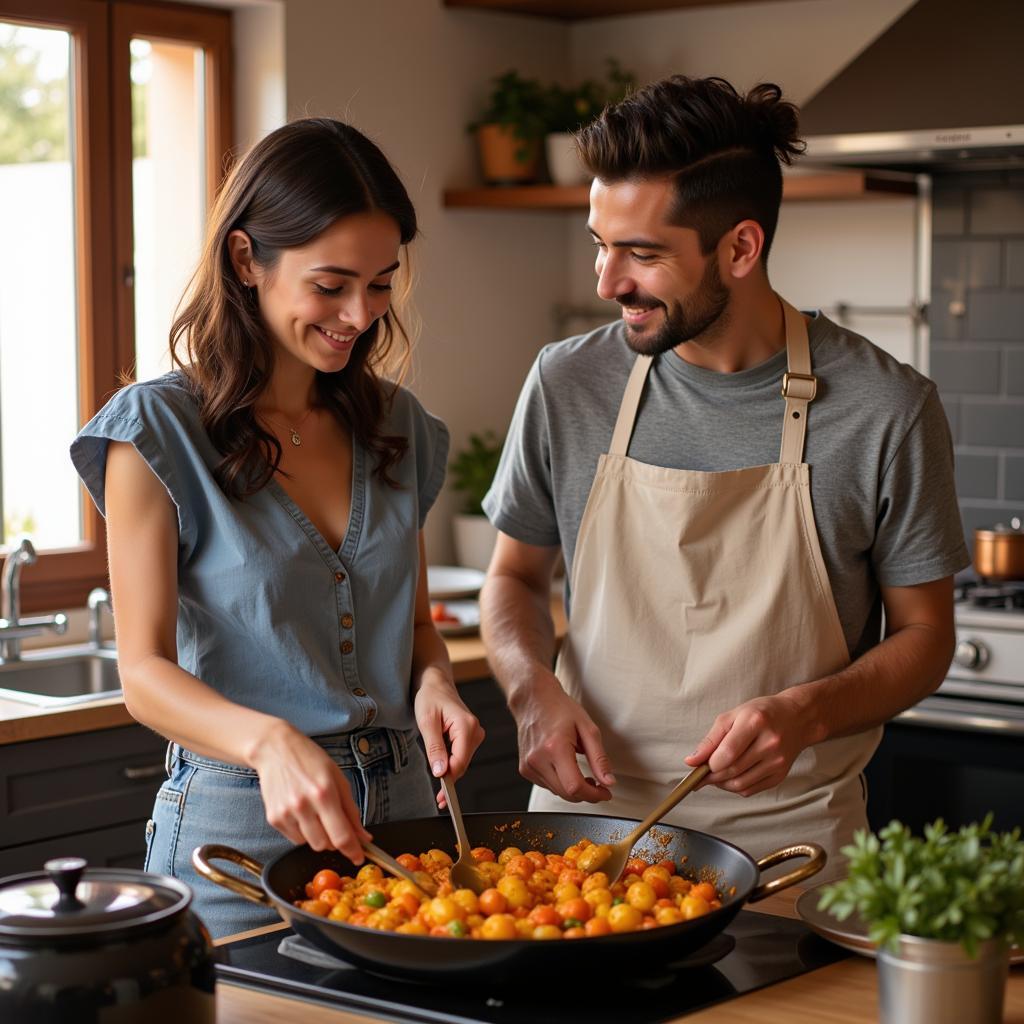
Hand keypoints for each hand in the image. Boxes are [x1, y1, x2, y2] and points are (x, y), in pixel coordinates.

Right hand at [250, 720, 371, 863]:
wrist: (276, 749)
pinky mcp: (273, 818)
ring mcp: (286, 813)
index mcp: (324, 793)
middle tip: (335, 823)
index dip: (353, 851)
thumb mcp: (338, 778)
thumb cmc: (310, 760)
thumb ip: (351, 810)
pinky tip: (301, 811)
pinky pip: (294, 839)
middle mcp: (303, 805)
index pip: (341, 835)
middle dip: (334, 840)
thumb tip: (363, 837)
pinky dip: (303, 832)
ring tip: (315, 812)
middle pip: (325, 845)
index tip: (359, 857)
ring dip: (318, 836)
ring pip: (309, 844)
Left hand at [413, 671, 484, 809]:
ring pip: (462, 762)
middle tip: (438, 799)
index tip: (442, 798)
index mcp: (466, 726)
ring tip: (437, 780)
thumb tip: (440, 772)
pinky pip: (461, 756)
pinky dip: (451, 765)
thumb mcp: (426, 722)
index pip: (461, 761)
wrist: (435, 684)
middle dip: (449, 780)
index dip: (450, 780)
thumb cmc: (430, 698)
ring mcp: (475, 734)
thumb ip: (434, 748)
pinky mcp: (470, 737)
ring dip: (449, 772)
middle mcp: (475, 731)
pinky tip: (442, 768)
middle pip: (463, 764)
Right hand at [513, 674, 614, 802]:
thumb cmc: (559, 709)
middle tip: (597, 784)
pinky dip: (560, 782)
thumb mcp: (588, 729)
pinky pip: (547, 786)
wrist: (533, 699)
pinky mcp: (525, 769)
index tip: (605, 793)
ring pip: (557, 792)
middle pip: (566, 794)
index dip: (594, 795)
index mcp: (555, 748)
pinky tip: (564, 767)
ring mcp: (528, 765)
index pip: (575, 787)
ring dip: (573, 788)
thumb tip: (609, 782)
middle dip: (586, 794)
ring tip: (580, 771)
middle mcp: (538, 759)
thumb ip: (599, 758)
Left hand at [684, 692, 812, 796]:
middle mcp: (769, 743)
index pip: (727, 753)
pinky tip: (731, 777)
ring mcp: (777, 761)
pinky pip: (751, 790)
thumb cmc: (760, 713)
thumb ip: (710, 739)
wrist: (796, 718)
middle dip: (711, 776)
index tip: (699, 765)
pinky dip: (735, 787)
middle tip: (702, 773)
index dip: (709, 764)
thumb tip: (691, 761)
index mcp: (755, 722)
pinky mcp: (780, 775)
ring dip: (721, 784)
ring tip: (715, 774)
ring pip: (740, 784)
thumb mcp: (732, 716)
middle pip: (732, 770)